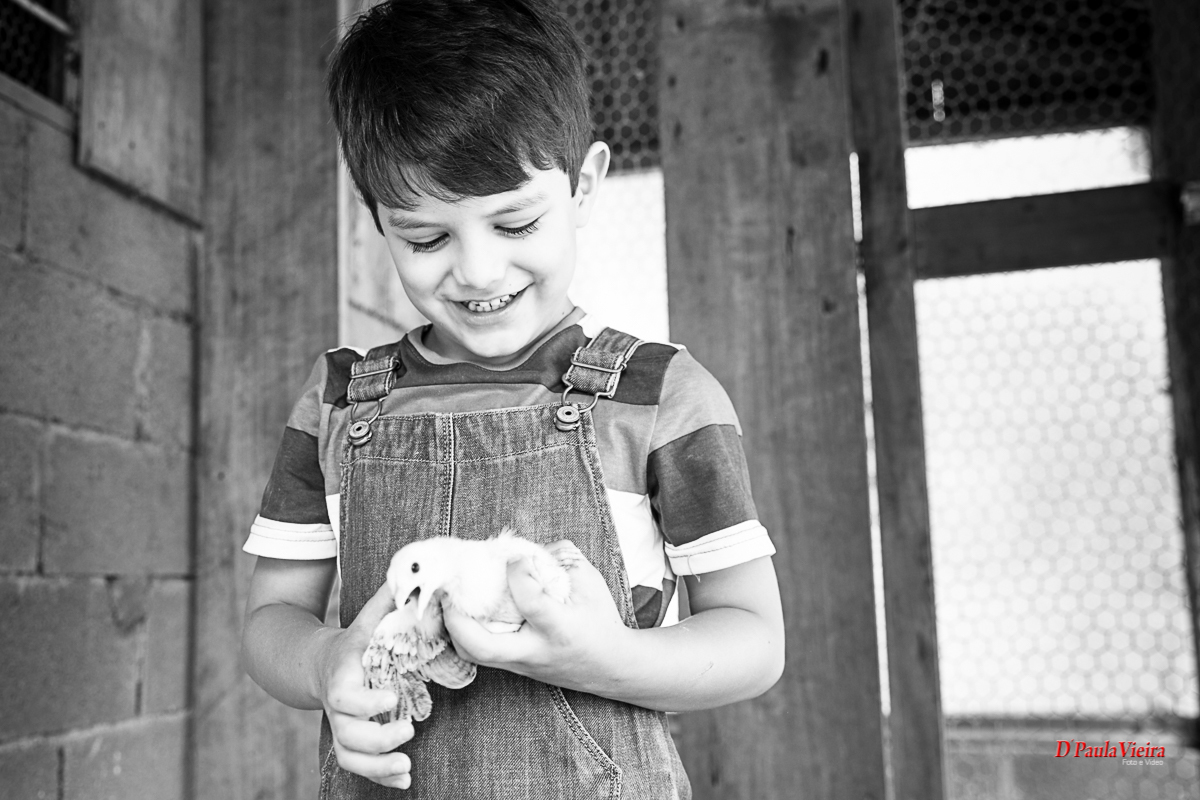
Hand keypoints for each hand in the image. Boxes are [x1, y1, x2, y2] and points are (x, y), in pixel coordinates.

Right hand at [316, 582, 415, 789]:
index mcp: (342, 675)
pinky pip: (358, 767)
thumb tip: (416, 572)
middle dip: (377, 740)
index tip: (391, 699)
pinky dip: (381, 778)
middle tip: (409, 730)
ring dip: (377, 767)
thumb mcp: (366, 619)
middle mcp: (337, 706)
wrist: (316, 664)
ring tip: (407, 766)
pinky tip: (406, 780)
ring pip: (350, 757)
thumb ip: (388, 599)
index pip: (345, 697)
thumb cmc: (351, 641)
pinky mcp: (350, 741)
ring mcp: (341, 726)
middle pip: (347, 734)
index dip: (365, 703)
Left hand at [442, 541, 630, 692]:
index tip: (515, 557)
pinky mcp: (513, 668)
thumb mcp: (590, 582)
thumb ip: (560, 558)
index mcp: (559, 628)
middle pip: (483, 647)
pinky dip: (465, 632)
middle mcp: (535, 651)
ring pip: (473, 655)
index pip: (530, 601)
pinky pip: (479, 653)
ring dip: (454, 627)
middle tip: (448, 589)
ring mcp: (521, 664)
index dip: (518, 572)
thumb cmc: (600, 621)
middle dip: (456, 618)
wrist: (610, 667)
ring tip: (449, 598)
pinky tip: (462, 612)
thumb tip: (525, 547)